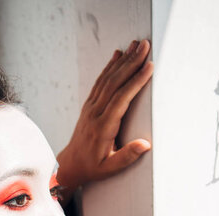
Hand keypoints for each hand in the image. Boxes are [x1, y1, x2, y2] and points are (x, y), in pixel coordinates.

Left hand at [56, 39, 153, 203]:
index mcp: (103, 127)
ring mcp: (90, 107)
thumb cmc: (92, 167)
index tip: (148, 67)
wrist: (70, 165)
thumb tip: (145, 145)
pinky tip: (118, 56)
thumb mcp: (110, 167)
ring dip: (122, 61)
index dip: (135, 82)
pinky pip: (100, 82)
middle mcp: (95, 113)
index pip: (120, 99)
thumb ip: (127, 156)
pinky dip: (110, 67)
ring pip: (107, 79)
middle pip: (114, 83)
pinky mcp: (89, 105)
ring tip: (136, 45)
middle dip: (131, 63)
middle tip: (145, 46)